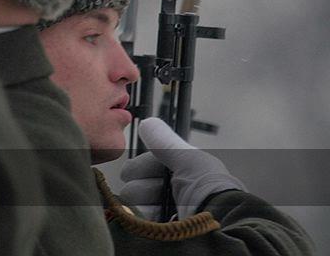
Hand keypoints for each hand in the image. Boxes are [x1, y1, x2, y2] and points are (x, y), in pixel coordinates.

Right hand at [119, 117, 244, 219]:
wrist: (220, 227)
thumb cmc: (211, 192)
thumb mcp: (190, 162)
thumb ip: (166, 143)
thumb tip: (147, 123)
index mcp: (182, 172)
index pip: (146, 164)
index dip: (140, 167)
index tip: (137, 171)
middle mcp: (173, 191)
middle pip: (137, 183)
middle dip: (142, 188)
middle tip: (156, 193)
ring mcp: (166, 212)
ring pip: (134, 203)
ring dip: (141, 205)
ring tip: (157, 212)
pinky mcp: (161, 231)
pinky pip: (138, 220)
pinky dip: (142, 219)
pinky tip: (153, 220)